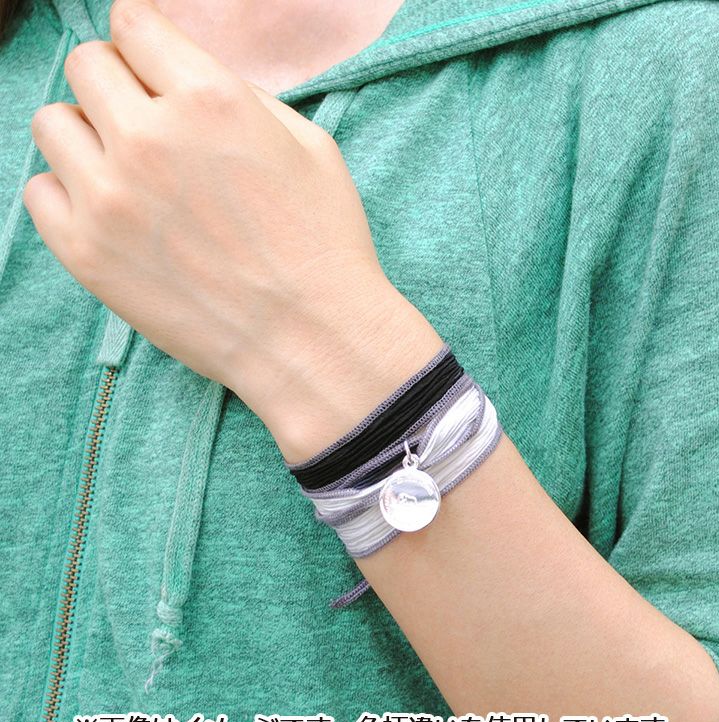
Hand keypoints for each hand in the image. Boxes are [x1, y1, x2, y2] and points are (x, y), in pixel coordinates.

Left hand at [23, 0, 442, 459]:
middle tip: (146, 122)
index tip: (151, 66)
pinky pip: (40, 192)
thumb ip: (240, 99)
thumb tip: (187, 82)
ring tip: (127, 171)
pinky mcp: (88, 254)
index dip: (145, 42)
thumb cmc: (322, 245)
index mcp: (210, 100)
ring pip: (53, 123)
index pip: (133, 23)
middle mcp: (150, 138)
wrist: (310, 337)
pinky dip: (71, 193)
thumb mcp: (309, 147)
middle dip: (118, 84)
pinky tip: (113, 214)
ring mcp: (110, 198)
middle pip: (88, 66)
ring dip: (88, 136)